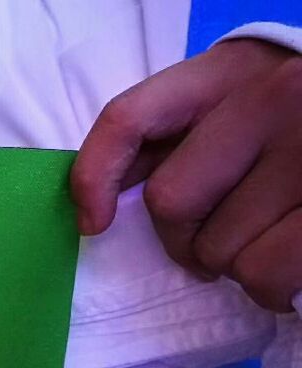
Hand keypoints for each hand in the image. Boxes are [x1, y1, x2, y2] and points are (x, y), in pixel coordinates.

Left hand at [72, 39, 301, 311]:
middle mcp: (272, 99)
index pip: (127, 120)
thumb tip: (94, 209)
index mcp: (226, 73)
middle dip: (186, 239)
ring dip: (232, 263)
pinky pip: (265, 272)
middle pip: (169, 202)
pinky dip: (268, 288)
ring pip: (218, 247)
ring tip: (267, 240)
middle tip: (222, 237)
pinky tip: (288, 268)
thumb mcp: (224, 103)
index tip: (92, 225)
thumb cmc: (281, 124)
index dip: (94, 177)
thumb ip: (161, 137)